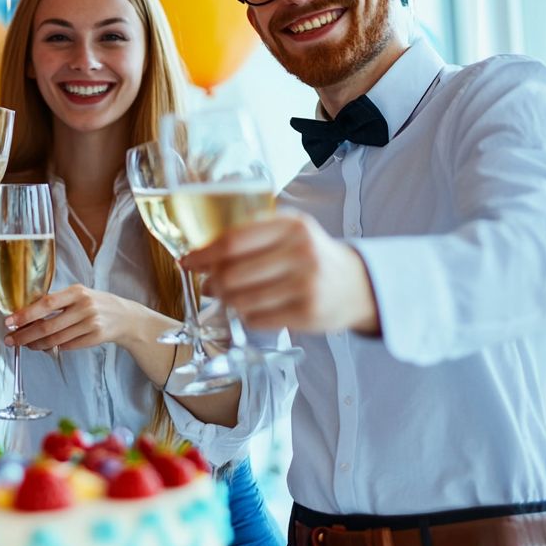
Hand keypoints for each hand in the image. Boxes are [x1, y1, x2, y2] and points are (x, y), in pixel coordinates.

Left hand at [3, 284, 148, 351]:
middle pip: (48, 325)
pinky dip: (54, 347)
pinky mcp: (96, 338)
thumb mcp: (80, 294)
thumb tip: (27, 314)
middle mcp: (84, 307)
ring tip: (25, 344)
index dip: (25, 314)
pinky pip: (68, 346)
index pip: (46, 303)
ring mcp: (91, 324)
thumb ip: (58, 301)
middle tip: (10, 339)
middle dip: (25, 335)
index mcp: (77, 292)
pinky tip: (44, 346)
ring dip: (36, 344)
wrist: (126, 317)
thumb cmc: (97, 303)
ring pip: (56, 339)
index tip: (9, 321)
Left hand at [181, 212, 379, 334]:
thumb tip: (201, 253)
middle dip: (212, 282)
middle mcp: (301, 252)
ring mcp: (306, 284)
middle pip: (232, 273)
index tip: (188, 261)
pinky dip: (246, 317)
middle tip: (209, 285)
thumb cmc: (311, 256)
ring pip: (241, 299)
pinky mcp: (308, 314)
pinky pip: (257, 319)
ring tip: (228, 298)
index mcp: (292, 225)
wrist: (357, 285)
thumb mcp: (290, 232)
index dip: (203, 254)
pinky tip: (252, 309)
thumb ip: (252, 234)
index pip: (232, 241)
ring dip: (226, 302)